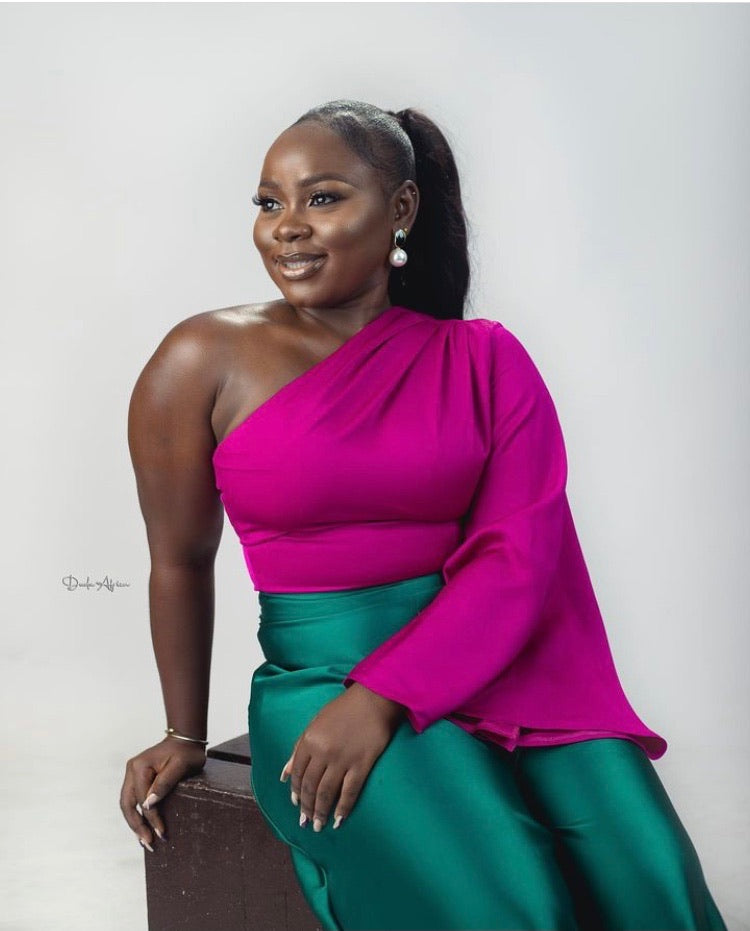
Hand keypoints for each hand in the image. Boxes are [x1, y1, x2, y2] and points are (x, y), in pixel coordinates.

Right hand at [120, 738, 205, 851]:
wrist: (185, 740)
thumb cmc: (186, 752)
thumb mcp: (180, 766)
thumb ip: (164, 783)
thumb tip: (148, 805)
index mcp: (139, 766)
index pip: (142, 799)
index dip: (151, 818)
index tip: (161, 833)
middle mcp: (132, 770)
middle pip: (128, 804)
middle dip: (137, 826)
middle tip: (148, 843)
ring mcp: (132, 774)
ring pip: (127, 804)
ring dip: (134, 823)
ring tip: (144, 840)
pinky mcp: (136, 778)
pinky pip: (132, 800)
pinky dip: (136, 815)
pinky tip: (142, 828)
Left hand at [280, 682, 404, 831]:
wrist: (374, 698)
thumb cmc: (344, 709)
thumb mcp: (316, 723)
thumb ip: (299, 747)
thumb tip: (285, 774)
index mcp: (309, 740)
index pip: (298, 773)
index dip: (296, 791)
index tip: (297, 805)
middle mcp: (323, 752)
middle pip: (311, 786)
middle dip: (307, 807)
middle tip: (306, 822)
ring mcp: (343, 759)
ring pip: (327, 792)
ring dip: (321, 812)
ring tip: (319, 826)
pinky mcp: (362, 764)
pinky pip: (350, 791)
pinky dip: (343, 807)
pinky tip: (339, 819)